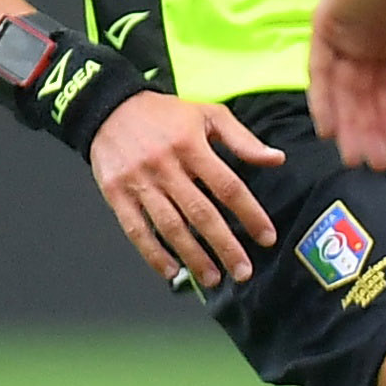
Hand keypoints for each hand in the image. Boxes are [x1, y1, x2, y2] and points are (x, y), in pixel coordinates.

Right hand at [90, 92, 283, 288]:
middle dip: (225, 246)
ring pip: (170, 226)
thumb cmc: (164, 114)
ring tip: (213, 277)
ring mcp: (138, 181)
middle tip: (243, 271)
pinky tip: (171, 270)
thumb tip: (277, 159)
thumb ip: (243, 140)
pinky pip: (135, 229)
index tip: (266, 237)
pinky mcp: (115, 193)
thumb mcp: (208, 114)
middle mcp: (165, 166)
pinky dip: (153, 253)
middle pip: (200, 213)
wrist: (108, 108)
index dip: (250, 214)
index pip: (228, 186)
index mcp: (191, 146)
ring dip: (193, 256)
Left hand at [308, 0, 385, 169]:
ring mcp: (343, 38)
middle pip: (362, 99)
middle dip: (369, 132)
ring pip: (342, 92)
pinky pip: (319, 71)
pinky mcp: (324, 28)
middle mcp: (364, 46)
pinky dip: (322, 99)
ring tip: (355, 157)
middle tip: (374, 165)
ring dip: (348, 125)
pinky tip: (327, 128)